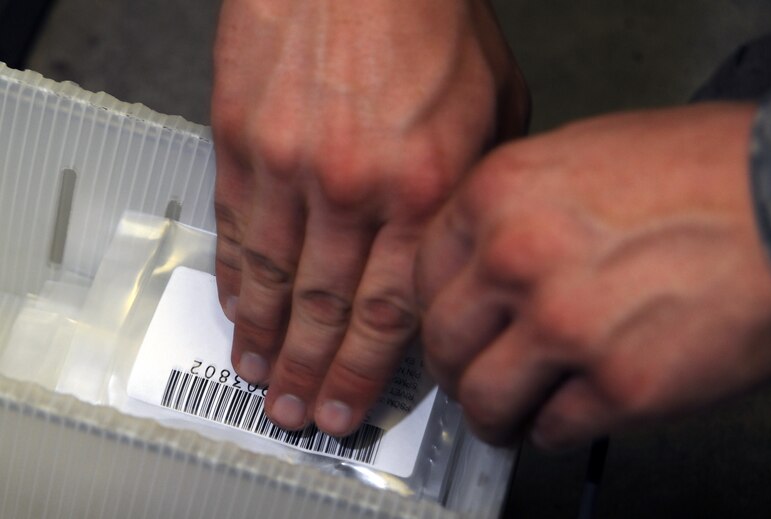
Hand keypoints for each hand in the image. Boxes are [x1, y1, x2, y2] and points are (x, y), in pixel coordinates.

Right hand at [211, 0, 528, 434]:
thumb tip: (456, 244)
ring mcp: (290, 167)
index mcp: (424, 187)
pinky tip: (235, 313)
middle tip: (301, 415)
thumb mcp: (496, 103)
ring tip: (260, 380)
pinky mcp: (241, 140)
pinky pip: (233, 229)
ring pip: (272, 279)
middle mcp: (354, 189)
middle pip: (327, 309)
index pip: (392, 310)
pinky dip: (233, 280)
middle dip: (312, 372)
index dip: (367, 370)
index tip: (351, 405)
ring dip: (266, 340)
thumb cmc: (427, 15)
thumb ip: (474, 189)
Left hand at [417, 102, 770, 447]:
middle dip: (453, 371)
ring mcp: (566, 324)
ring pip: (484, 399)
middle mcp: (519, 258)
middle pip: (443, 342)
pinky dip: (554, 430)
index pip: (423, 275)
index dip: (436, 311)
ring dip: (492, 416)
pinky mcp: (621, 383)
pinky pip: (554, 428)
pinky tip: (568, 415)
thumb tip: (479, 265)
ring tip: (507, 416)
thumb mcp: (576, 156)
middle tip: (469, 379)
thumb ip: (513, 211)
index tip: (449, 328)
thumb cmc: (700, 171)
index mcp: (500, 194)